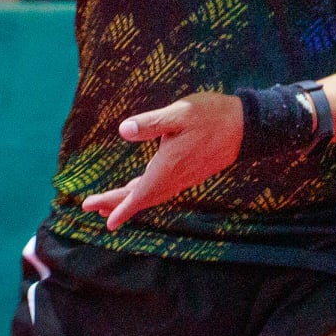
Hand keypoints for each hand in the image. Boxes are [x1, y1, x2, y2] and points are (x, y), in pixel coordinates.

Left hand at [80, 92, 244, 230]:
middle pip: (141, 197)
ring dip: (129, 200)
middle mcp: (176, 178)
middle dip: (115, 203)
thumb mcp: (178, 113)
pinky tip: (137, 189)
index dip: (121, 207)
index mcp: (169, 167)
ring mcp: (184, 177)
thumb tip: (123, 130)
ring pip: (151, 194)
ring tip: (107, 205)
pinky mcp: (189, 172)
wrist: (246, 126)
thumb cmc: (210, 115)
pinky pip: (161, 189)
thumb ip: (150, 123)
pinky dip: (144, 192)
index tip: (105, 222)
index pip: (140, 193)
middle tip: (90, 207)